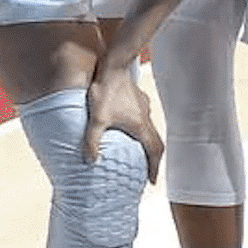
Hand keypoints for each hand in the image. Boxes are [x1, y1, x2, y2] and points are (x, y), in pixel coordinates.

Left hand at [84, 65, 162, 181]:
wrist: (113, 66)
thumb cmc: (106, 91)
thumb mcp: (97, 118)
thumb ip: (93, 141)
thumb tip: (90, 161)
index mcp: (139, 126)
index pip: (154, 151)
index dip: (154, 168)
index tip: (152, 181)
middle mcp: (145, 118)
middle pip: (157, 143)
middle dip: (154, 160)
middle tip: (149, 172)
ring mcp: (143, 108)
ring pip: (151, 131)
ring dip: (149, 146)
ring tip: (141, 154)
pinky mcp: (139, 101)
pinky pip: (145, 121)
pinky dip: (143, 132)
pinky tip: (131, 130)